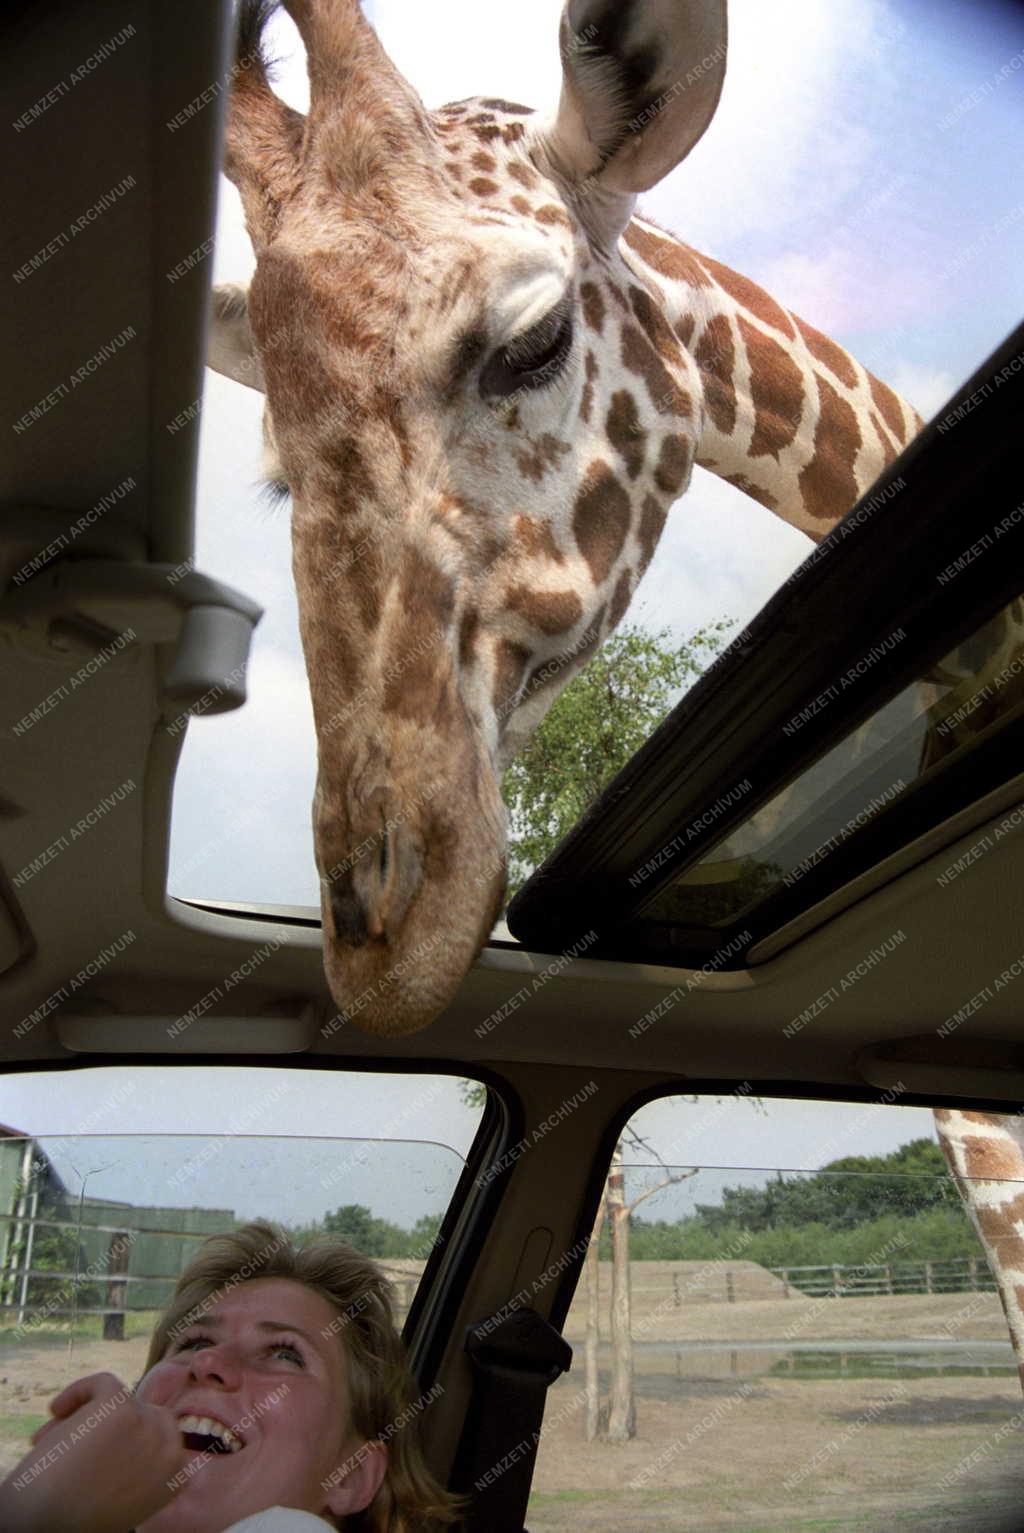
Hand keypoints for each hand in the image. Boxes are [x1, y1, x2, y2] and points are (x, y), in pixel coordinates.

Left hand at [0, 1372, 190, 1532]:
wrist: (43, 1524)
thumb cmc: (73, 1521)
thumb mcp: (122, 1499)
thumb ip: (137, 1469)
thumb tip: (123, 1434)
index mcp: (174, 1476)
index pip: (165, 1438)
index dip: (133, 1439)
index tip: (102, 1450)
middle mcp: (168, 1449)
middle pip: (149, 1414)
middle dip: (117, 1424)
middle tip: (82, 1441)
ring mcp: (146, 1425)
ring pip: (120, 1399)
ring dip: (87, 1415)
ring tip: (52, 1439)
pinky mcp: (120, 1406)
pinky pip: (103, 1382)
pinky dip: (76, 1392)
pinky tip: (56, 1409)